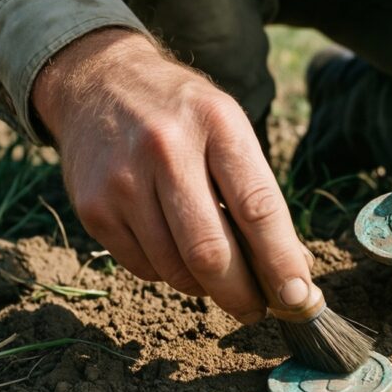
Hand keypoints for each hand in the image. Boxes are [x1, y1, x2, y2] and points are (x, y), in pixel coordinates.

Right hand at [33, 28, 315, 323]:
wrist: (99, 82)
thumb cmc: (182, 115)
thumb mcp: (228, 128)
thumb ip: (257, 193)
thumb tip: (292, 271)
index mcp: (217, 124)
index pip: (257, 207)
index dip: (281, 261)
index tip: (297, 297)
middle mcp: (167, 149)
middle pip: (211, 251)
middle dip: (241, 293)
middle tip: (256, 309)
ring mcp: (123, 181)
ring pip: (175, 269)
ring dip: (205, 287)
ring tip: (217, 277)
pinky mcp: (93, 208)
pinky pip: (143, 268)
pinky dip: (168, 274)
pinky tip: (174, 250)